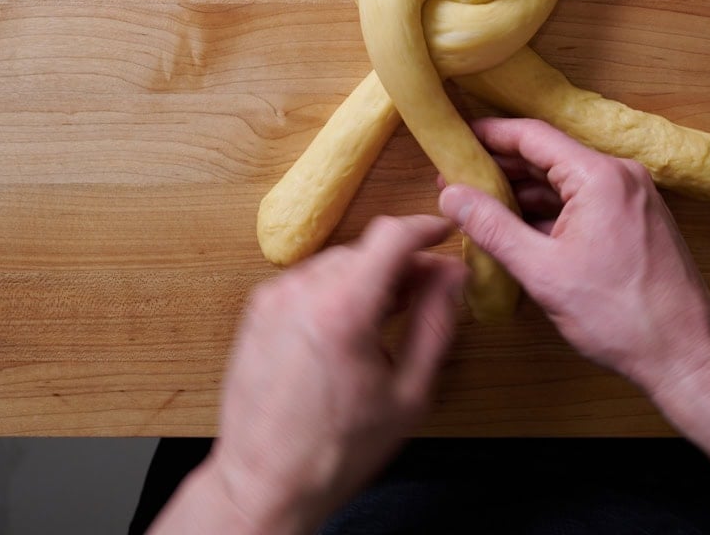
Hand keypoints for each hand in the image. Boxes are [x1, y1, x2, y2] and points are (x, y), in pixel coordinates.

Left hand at [202, 214, 464, 534]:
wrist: (263, 482)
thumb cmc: (336, 450)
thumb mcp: (407, 395)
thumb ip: (435, 324)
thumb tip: (451, 275)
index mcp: (344, 309)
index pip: (392, 236)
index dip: (424, 228)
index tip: (442, 233)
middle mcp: (303, 291)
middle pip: (366, 249)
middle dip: (400, 265)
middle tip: (424, 294)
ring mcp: (275, 297)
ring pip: (338, 263)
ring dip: (366, 279)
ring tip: (383, 322)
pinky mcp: (258, 308)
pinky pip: (309, 281)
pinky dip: (334, 292)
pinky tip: (345, 332)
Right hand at [438, 118, 709, 397]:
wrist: (687, 357)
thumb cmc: (619, 317)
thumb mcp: (542, 271)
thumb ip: (492, 227)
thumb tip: (451, 195)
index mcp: (600, 176)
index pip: (533, 135)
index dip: (490, 133)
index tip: (456, 136)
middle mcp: (621, 176)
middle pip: (549, 155)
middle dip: (501, 166)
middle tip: (457, 178)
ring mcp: (632, 198)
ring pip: (565, 181)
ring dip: (524, 191)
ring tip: (480, 204)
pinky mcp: (636, 220)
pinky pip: (584, 201)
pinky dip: (550, 210)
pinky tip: (520, 227)